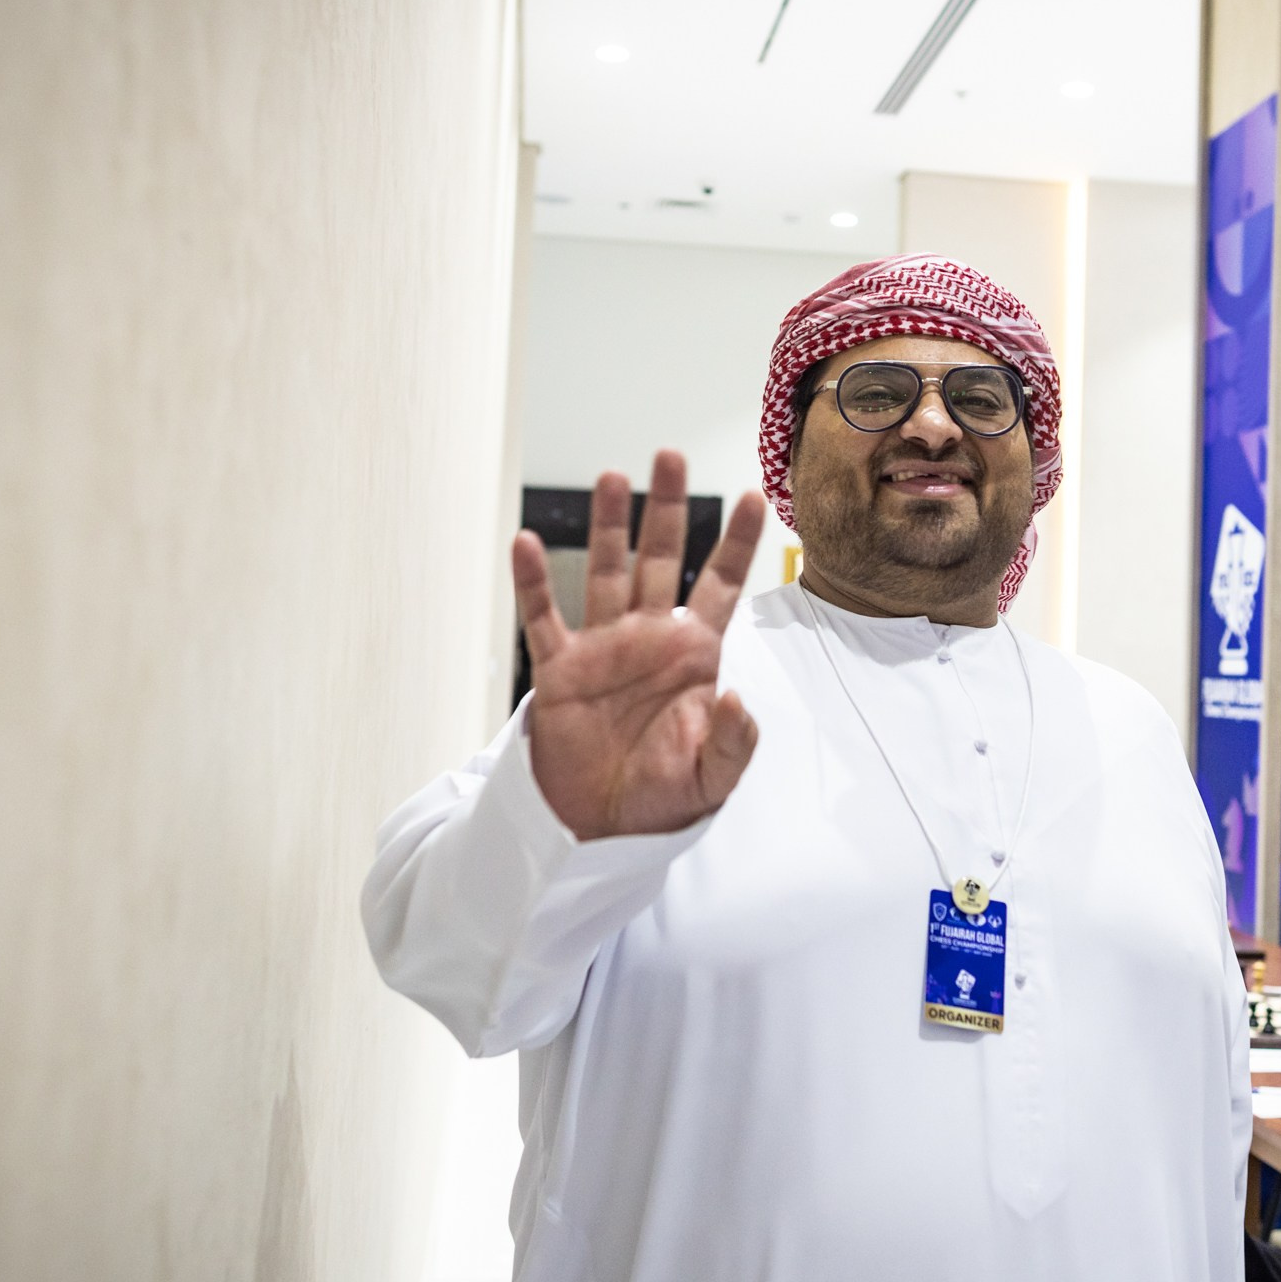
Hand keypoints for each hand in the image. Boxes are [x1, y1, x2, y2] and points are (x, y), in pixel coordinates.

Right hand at [513, 452, 766, 839]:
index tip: (755, 495)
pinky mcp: (560, 671)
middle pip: (662, 558)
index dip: (737, 542)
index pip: (723, 584)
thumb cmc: (666, 797)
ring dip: (607, 526)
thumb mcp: (714, 776)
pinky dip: (533, 581)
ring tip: (613, 477)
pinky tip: (525, 541)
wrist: (604, 826)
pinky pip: (544, 618)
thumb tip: (739, 699)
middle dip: (668, 508)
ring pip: (606, 571)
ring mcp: (604, 648)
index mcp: (695, 654)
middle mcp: (650, 637)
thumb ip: (735, 741)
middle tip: (671, 454)